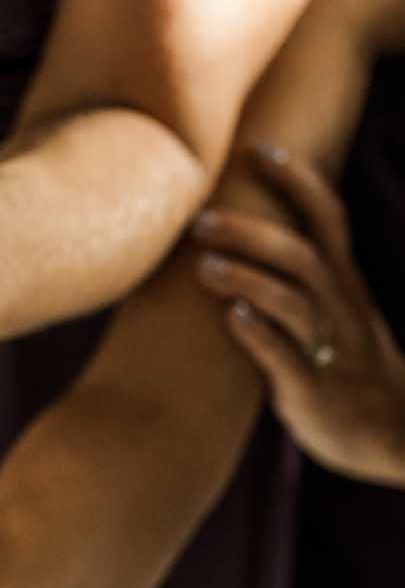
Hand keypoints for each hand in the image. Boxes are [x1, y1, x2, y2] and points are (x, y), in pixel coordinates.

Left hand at [194, 145, 404, 486]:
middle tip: (202, 221)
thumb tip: (248, 244)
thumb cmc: (349, 370)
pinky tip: (232, 319)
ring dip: (248, 279)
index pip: (328, 218)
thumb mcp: (335, 316)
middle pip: (301, 255)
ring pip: (294, 303)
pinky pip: (288, 359)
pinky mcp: (313, 392)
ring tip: (204, 267)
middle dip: (252, 232)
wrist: (393, 437)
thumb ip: (299, 282)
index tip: (259, 149)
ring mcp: (329, 350)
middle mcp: (340, 309)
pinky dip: (260, 336)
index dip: (298, 181)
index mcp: (345, 285)